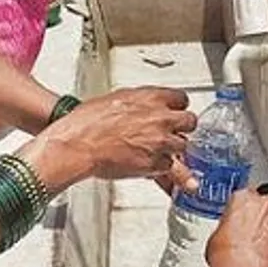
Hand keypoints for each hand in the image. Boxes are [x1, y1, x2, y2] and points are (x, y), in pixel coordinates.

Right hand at [42, 86, 197, 186]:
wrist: (77, 144)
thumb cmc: (87, 123)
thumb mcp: (116, 100)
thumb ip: (138, 103)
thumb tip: (142, 106)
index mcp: (151, 98)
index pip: (182, 99)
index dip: (177, 107)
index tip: (174, 112)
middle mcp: (160, 118)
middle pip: (190, 122)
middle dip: (182, 128)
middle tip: (172, 132)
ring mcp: (160, 142)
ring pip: (183, 146)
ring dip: (173, 149)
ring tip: (159, 151)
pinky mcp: (155, 164)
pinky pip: (169, 167)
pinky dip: (162, 168)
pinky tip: (152, 167)